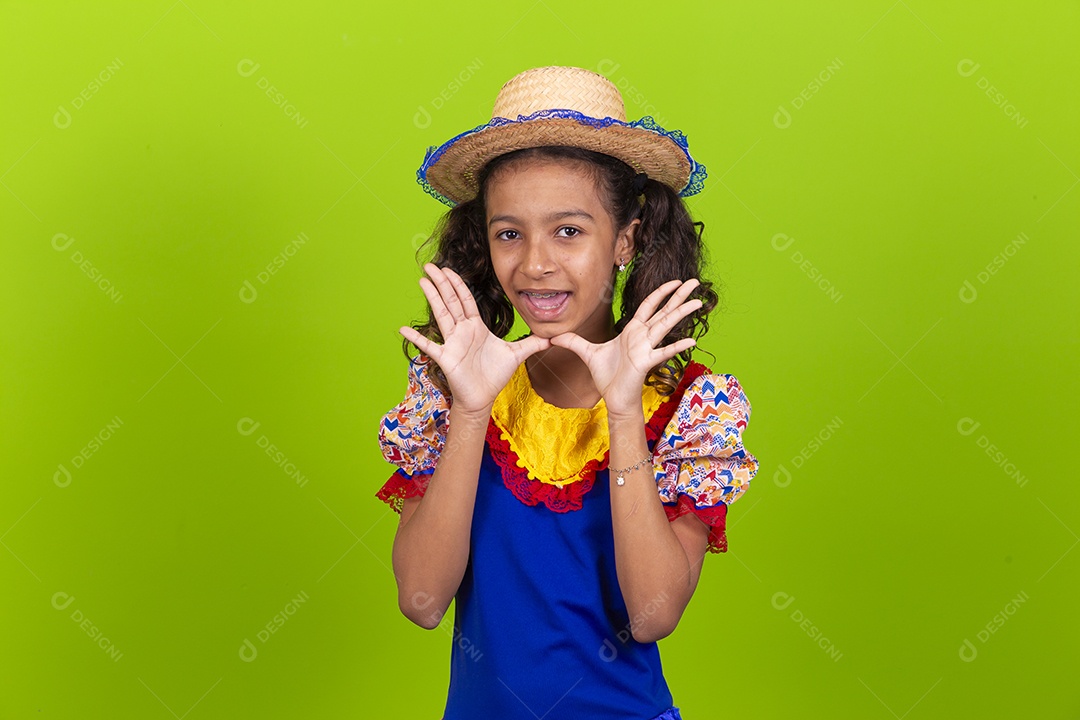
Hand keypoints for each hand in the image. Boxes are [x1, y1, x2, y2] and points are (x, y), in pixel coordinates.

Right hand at [399, 263, 550, 416]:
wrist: (482, 397)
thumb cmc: (495, 375)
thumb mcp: (517, 355)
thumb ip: (533, 343)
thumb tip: (554, 336)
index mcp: (476, 327)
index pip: (466, 300)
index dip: (458, 284)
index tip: (449, 269)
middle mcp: (462, 331)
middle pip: (451, 301)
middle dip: (441, 282)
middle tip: (430, 265)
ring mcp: (452, 343)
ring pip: (441, 315)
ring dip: (431, 298)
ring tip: (421, 280)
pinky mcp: (446, 357)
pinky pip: (429, 346)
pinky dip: (416, 338)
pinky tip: (402, 328)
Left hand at [548, 278, 701, 416]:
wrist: (613, 398)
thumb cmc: (607, 376)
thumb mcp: (587, 353)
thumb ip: (573, 341)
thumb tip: (553, 336)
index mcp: (633, 331)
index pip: (649, 306)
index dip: (661, 292)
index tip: (674, 281)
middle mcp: (643, 336)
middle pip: (664, 311)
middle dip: (678, 295)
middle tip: (695, 282)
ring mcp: (647, 348)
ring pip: (666, 326)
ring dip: (682, 313)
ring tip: (698, 302)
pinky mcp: (646, 362)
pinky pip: (663, 352)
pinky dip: (676, 346)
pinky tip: (692, 340)